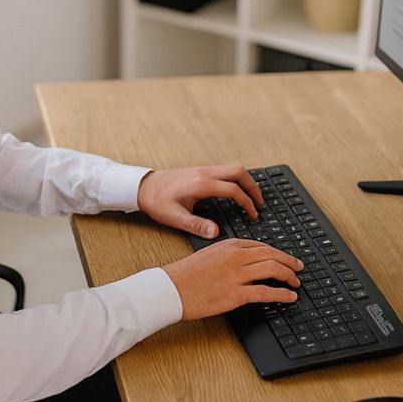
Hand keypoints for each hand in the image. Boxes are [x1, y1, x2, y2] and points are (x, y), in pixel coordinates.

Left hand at [137, 164, 263, 238]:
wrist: (142, 186)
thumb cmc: (156, 200)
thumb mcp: (174, 217)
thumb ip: (196, 225)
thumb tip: (216, 233)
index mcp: (201, 184)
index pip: (233, 190)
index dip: (247, 202)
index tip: (253, 214)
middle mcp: (205, 173)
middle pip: (239, 172)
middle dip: (253, 187)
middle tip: (260, 203)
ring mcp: (203, 169)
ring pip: (233, 168)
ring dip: (246, 181)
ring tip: (253, 197)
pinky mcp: (201, 171)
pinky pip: (225, 170)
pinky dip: (237, 179)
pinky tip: (237, 190)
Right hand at [163, 238, 304, 319]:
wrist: (171, 288)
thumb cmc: (186, 273)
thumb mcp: (209, 254)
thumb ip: (228, 254)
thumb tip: (245, 261)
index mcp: (230, 245)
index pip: (262, 246)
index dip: (278, 253)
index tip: (285, 258)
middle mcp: (236, 256)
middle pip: (272, 255)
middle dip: (289, 261)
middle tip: (298, 267)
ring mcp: (237, 275)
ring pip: (272, 270)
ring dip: (288, 276)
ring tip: (296, 282)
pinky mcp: (235, 294)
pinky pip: (266, 292)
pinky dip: (282, 294)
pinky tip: (289, 297)